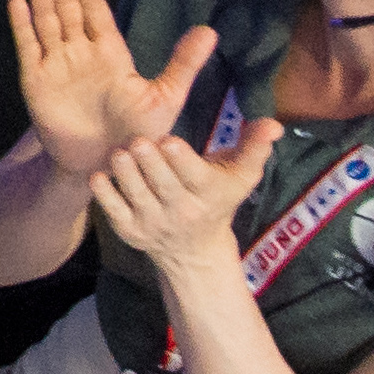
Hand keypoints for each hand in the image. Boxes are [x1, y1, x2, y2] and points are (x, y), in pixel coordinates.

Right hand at [6, 0, 219, 178]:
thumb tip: (210, 30)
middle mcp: (81, 53)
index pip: (94, 6)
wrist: (107, 168)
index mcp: (111, 52)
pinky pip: (28, 47)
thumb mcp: (165, 98)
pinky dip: (22, 24)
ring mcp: (57, 66)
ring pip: (46, 19)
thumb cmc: (138, 136)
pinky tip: (16, 0)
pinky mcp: (37, 84)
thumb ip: (183, 63)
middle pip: (67, 4)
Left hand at [90, 114, 284, 273]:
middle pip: (163, 184)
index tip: (170, 141)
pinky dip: (105, 193)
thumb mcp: (241, 175)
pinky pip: (114, 211)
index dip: (181, 160)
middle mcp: (181, 211)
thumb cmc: (218, 198)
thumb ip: (255, 146)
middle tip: (138, 141)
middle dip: (150, 162)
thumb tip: (273, 123)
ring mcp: (153, 223)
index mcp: (208, 193)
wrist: (196, 250)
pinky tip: (100, 175)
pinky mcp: (130, 232)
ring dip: (125, 173)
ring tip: (119, 153)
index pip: (194, 177)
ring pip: (136, 195)